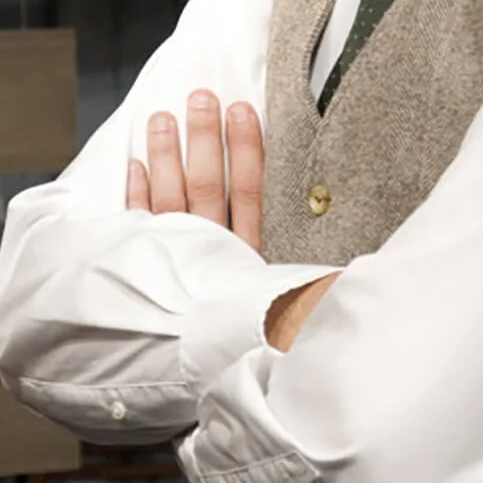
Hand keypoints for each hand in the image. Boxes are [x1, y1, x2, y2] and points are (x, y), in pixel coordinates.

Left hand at [129, 91, 336, 351]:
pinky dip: (135, 196)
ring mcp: (181, 263)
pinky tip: (133, 166)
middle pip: (205, 187)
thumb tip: (348, 266)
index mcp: (250, 261)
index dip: (246, 150)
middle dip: (203, 139)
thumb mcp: (293, 312)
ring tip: (162, 117)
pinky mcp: (152, 274)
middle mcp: (213, 257)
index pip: (248, 193)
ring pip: (170, 200)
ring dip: (165, 156)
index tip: (242, 110)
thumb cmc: (263, 343)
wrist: (222, 385)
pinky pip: (140, 228)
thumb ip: (312, 286)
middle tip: (199, 97)